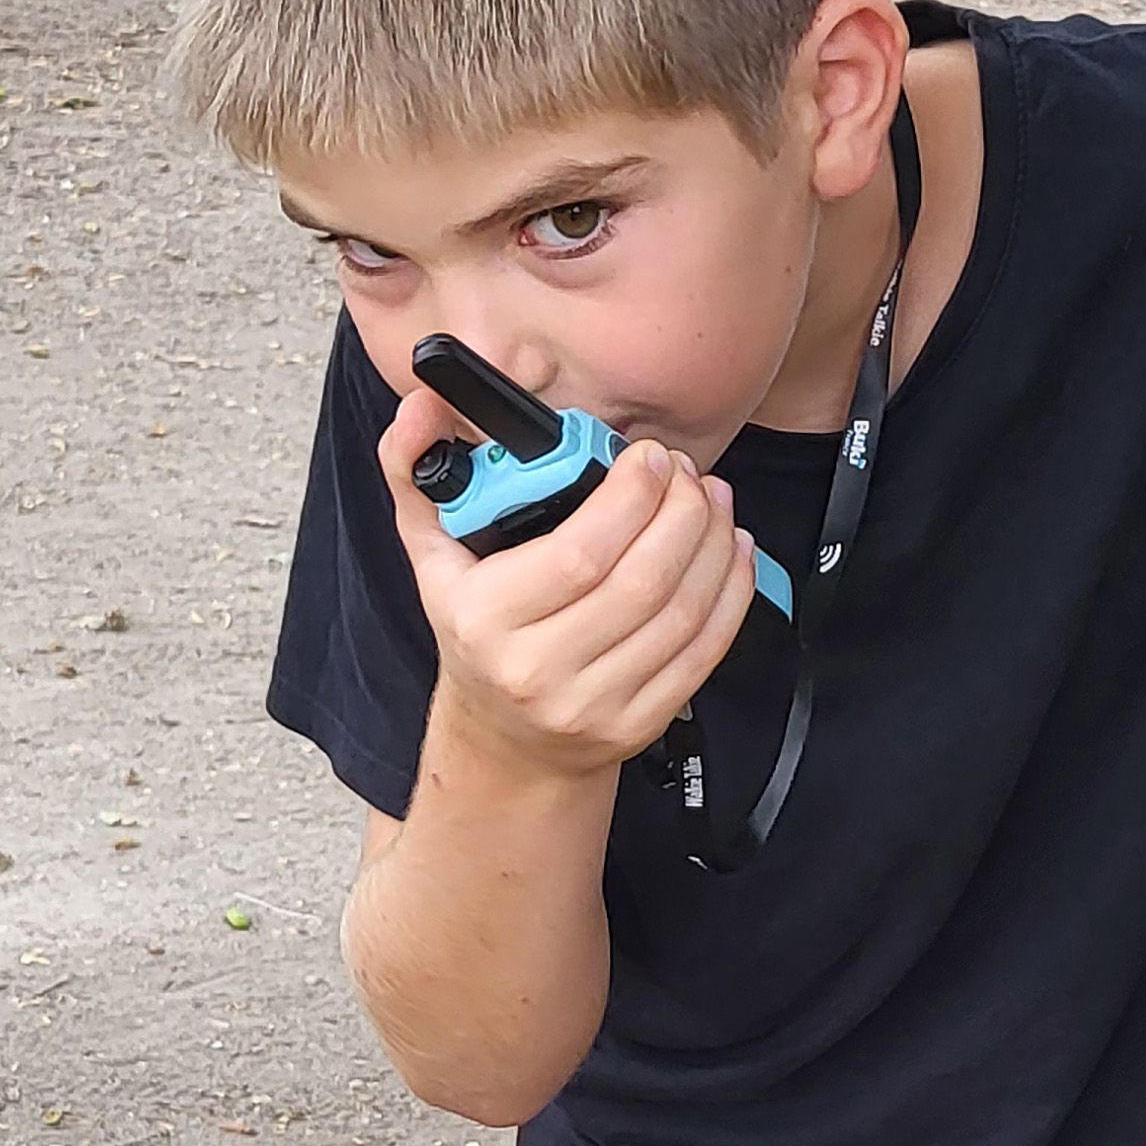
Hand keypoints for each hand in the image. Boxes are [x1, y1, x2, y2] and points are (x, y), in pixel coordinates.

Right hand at [379, 388, 756, 779]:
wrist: (502, 739)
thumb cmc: (472, 628)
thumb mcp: (429, 550)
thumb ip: (413, 467)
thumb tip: (420, 405)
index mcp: (485, 618)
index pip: (579, 554)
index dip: (631, 497)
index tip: (648, 457)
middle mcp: (538, 669)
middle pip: (641, 580)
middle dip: (682, 511)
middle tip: (686, 472)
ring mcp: (594, 704)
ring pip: (682, 613)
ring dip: (713, 543)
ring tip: (712, 499)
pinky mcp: (641, 723)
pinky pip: (704, 652)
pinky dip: (730, 592)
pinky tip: (732, 549)